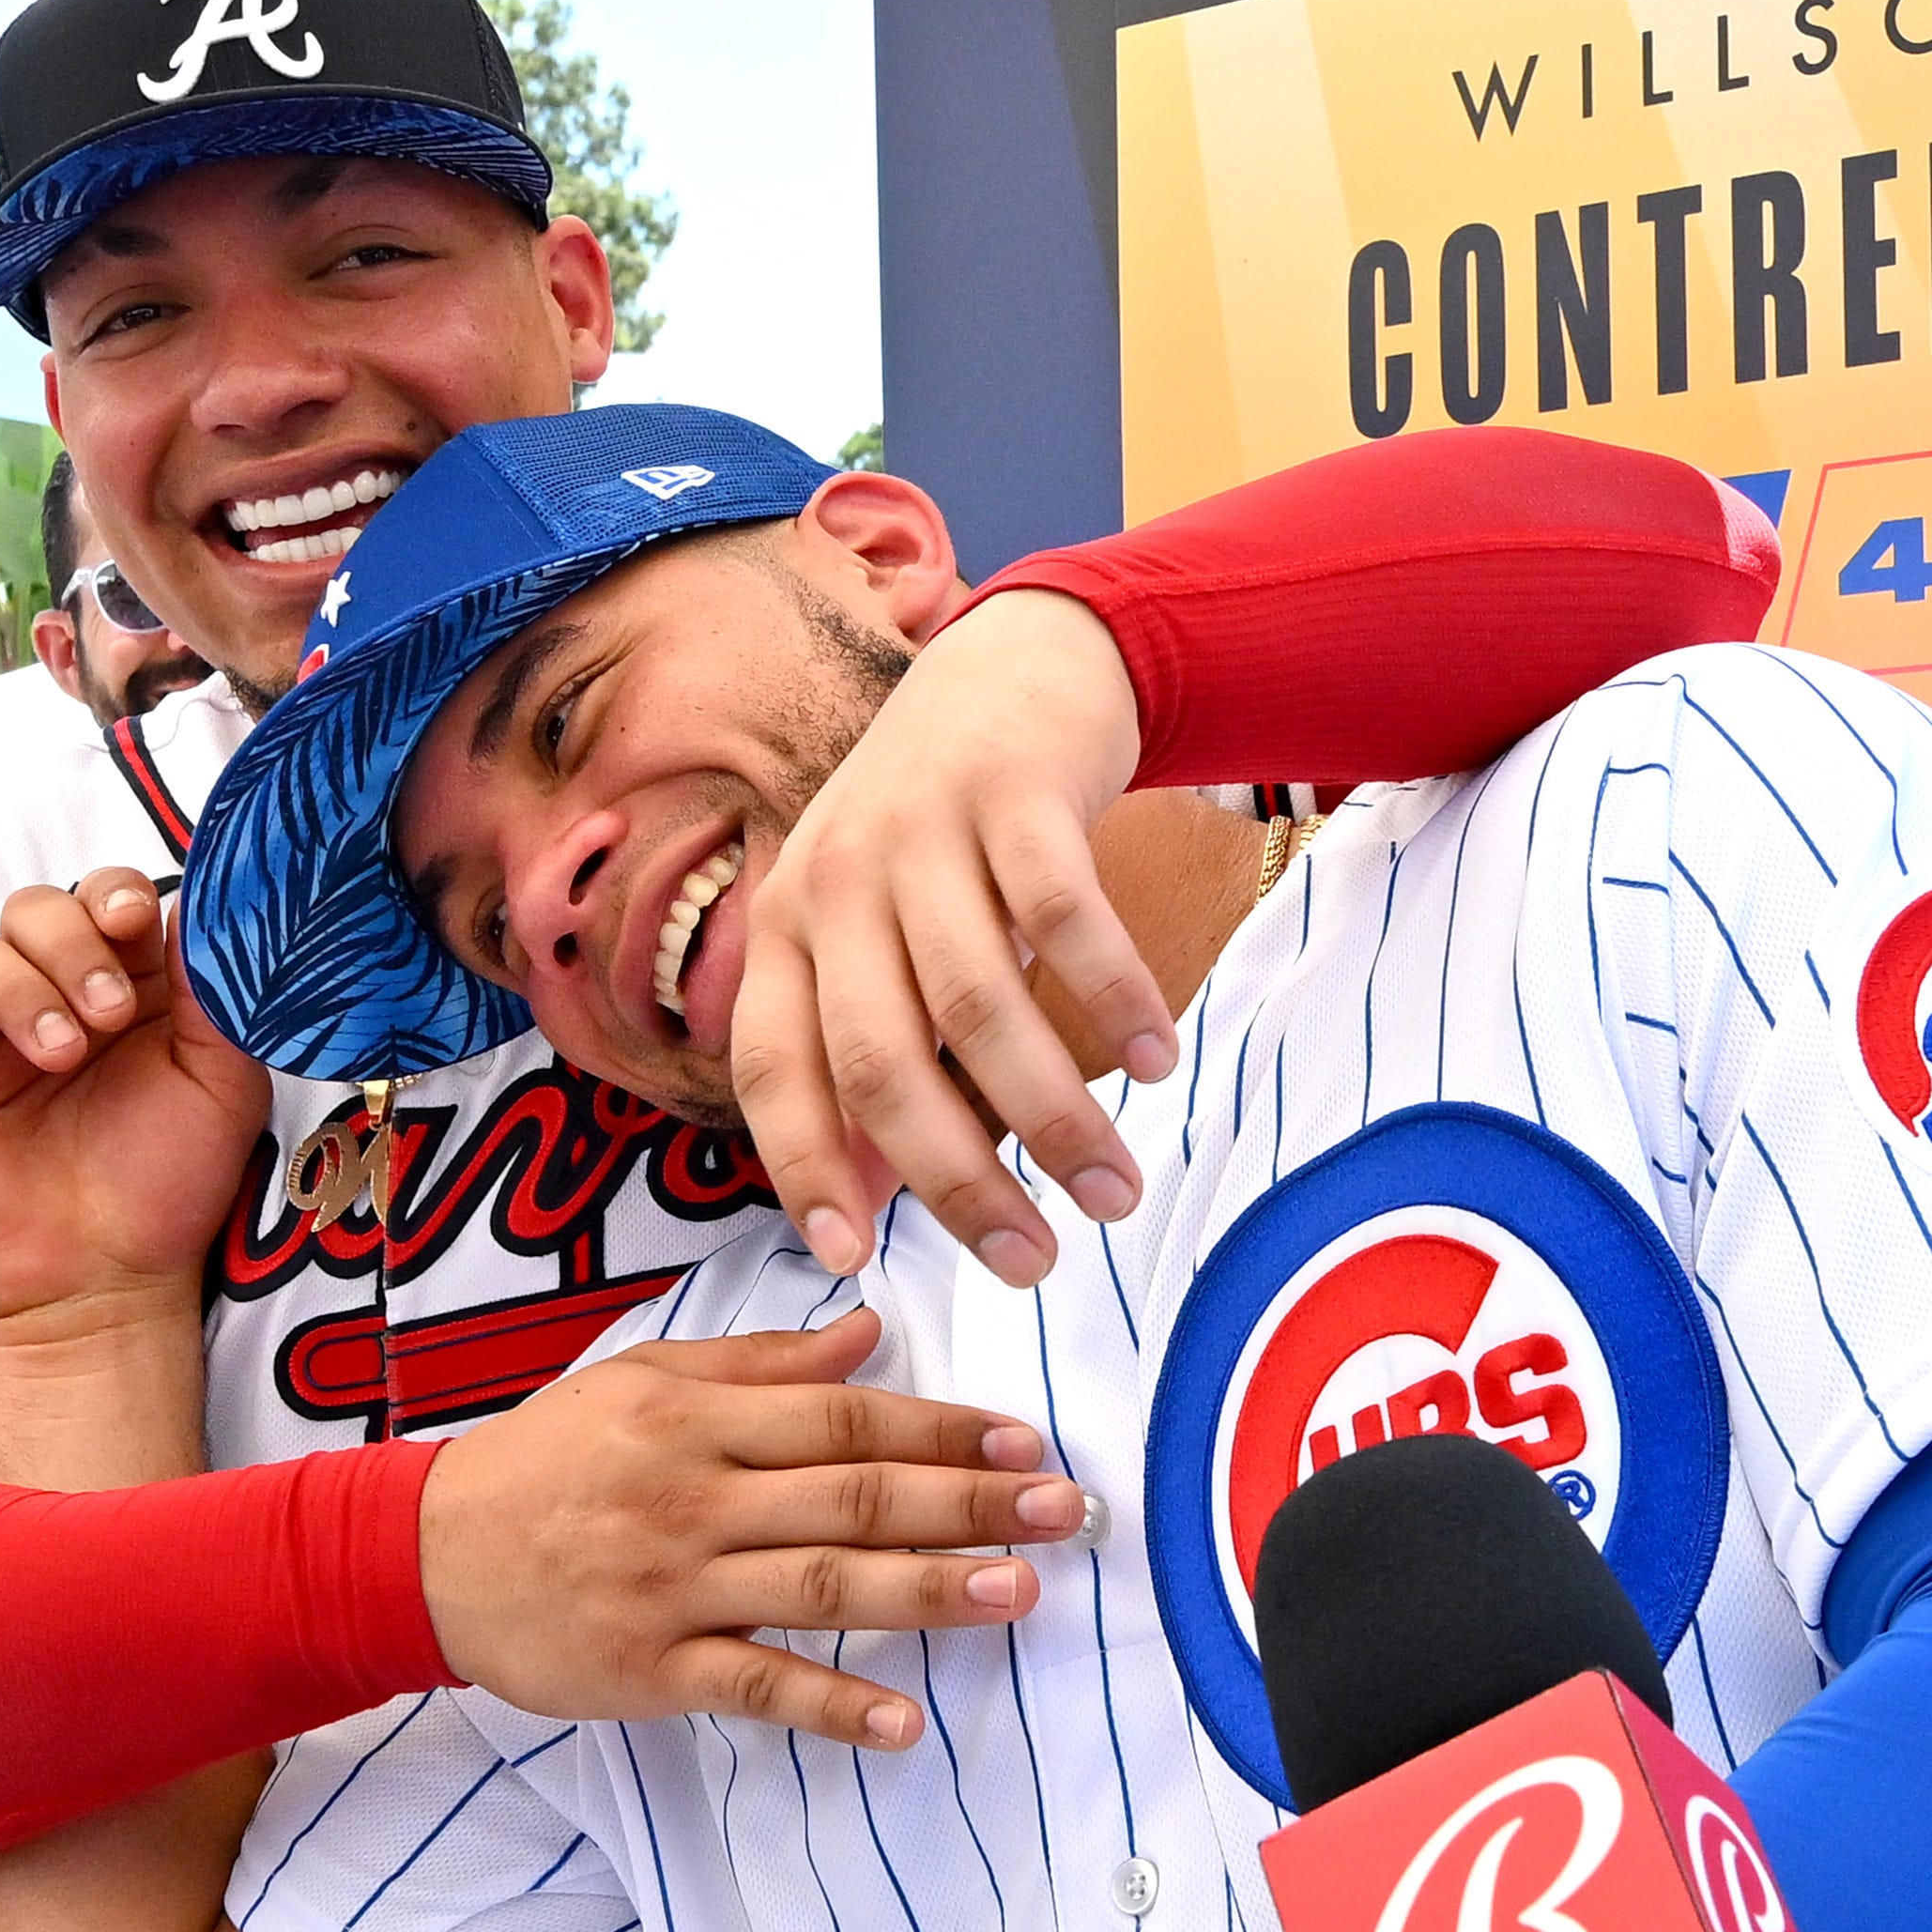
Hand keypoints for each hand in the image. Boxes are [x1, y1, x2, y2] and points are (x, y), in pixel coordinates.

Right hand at [0, 868, 272, 1328]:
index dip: (112, 895)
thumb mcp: (222, 1085)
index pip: (107, 899)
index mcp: (129, 986)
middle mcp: (53, 996)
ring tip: (58, 1056)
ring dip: (19, 986)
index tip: (130, 925)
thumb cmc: (170, 1185)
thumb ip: (214, 995)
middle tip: (107, 1017)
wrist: (105, 1278)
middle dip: (70, 946)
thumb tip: (198, 909)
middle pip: (37, 909)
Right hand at [422, 1310, 1080, 1751]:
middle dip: (966, 1503)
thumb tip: (872, 1335)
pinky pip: (754, 1686)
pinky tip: (904, 1722)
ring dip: (927, 1592)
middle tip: (1062, 1510)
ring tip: (1017, 1593)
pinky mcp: (648, 1669)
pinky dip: (831, 1705)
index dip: (941, 1429)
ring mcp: (672, 1589)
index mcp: (696, 1421)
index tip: (1023, 1440)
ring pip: (820, 1586)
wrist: (420, 1554)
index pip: (843, 1419)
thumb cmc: (542, 1461)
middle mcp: (692, 1499)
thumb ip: (762, 1364)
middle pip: (852, 1497)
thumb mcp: (643, 1383)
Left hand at [728, 589, 1165, 1290]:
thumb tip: (862, 1209)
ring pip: (981, 1005)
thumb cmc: (940, 838)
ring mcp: (924, 830)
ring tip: (1115, 1193)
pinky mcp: (1014, 792)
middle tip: (1033, 1264)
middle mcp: (838, 878)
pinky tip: (1156, 1063)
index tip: (854, 1261)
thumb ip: (863, 1052)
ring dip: (1055, 1116)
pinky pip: (1065, 918)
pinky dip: (1114, 1000)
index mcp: (788, 925)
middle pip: (885, 1060)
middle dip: (961, 1181)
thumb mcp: (873, 931)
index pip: (775, 1067)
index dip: (805, 1166)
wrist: (1011, 667)